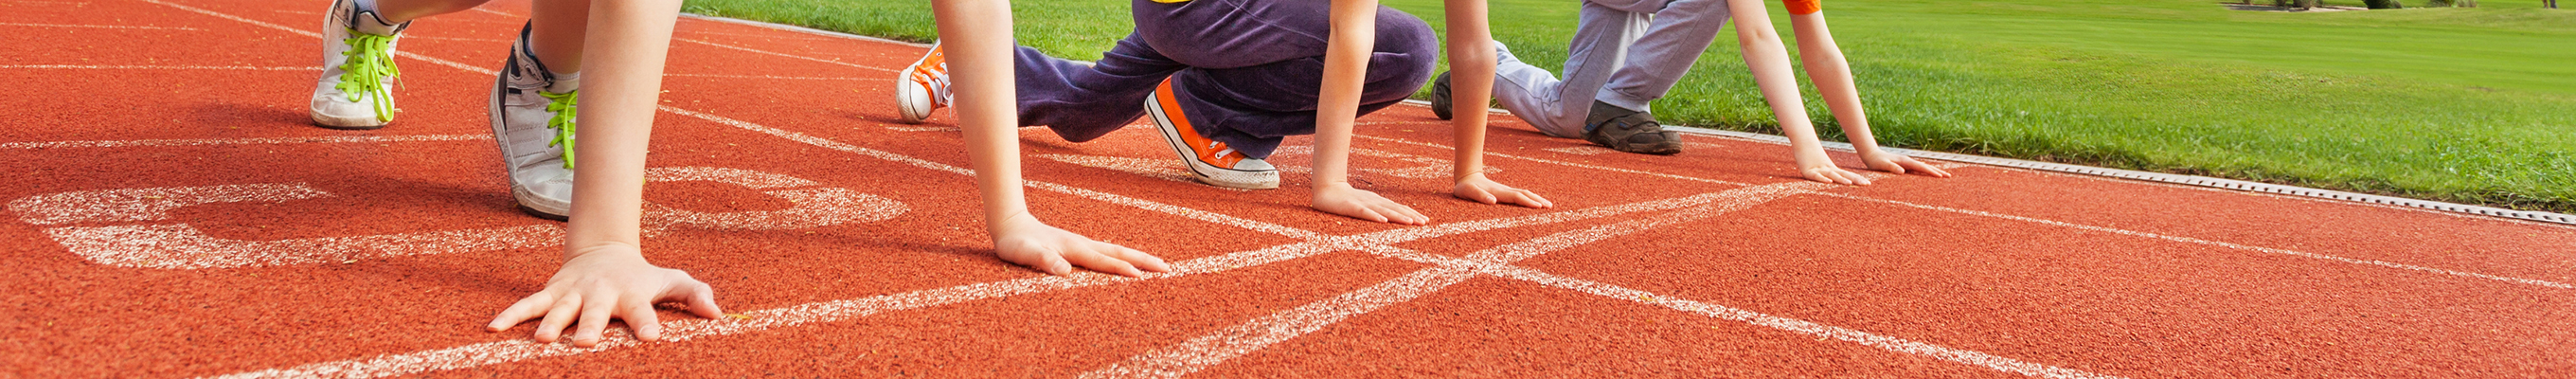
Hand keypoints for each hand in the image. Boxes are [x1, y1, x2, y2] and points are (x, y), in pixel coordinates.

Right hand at [488, 245, 719, 347]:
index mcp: (631, 294)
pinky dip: (511, 315)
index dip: (647, 322)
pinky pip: (528, 304)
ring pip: (559, 308)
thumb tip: (718, 314)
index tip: (652, 337)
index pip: (641, 310)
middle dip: (590, 326)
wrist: (604, 250)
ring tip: (542, 340)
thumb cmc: (642, 276)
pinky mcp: (551, 292)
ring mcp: (573, 292)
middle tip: (585, 343)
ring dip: (551, 323)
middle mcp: (601, 294)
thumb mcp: (671, 280)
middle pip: (595, 312)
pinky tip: (493, 329)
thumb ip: (695, 294)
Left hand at [991, 214, 1170, 276]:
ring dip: (1138, 259)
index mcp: (1074, 248)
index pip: (1103, 260)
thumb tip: (1064, 270)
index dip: (1121, 269)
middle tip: (1167, 269)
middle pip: (1120, 252)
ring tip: (1157, 267)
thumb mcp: (1024, 253)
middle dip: (1144, 261)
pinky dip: (1124, 259)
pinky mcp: (1078, 249)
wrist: (1011, 225)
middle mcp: (1083, 245)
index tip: (1141, 278)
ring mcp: (1082, 245)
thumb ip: (1043, 260)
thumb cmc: (1016, 243)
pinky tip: (1128, 265)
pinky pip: (1107, 255)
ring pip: (1116, 252)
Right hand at [1313, 183, 1428, 224]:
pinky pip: (1364, 212)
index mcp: (1378, 201)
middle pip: (1395, 209)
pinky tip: (1383, 221)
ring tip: (1410, 222)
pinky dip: (1374, 216)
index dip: (1412, 213)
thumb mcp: (1366, 204)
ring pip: (1383, 210)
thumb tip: (1393, 217)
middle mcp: (1374, 201)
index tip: (1426, 220)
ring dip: (1397, 216)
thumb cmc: (1348, 199)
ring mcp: (1363, 203)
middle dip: (1410, 216)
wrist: (1326, 189)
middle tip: (1424, 222)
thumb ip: (1379, 209)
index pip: (1398, 208)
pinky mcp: (1350, 207)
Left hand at [1453, 173, 1552, 208]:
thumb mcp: (1468, 192)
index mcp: (1499, 192)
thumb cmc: (1465, 187)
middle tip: (1550, 207)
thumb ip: (1479, 196)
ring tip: (1548, 205)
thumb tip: (1493, 201)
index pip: (1516, 197)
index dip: (1527, 202)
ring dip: (1536, 199)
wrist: (1467, 176)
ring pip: (1524, 193)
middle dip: (1537, 200)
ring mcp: (1506, 190)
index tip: (1539, 207)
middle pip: (1525, 194)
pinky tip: (1534, 203)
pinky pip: (1520, 195)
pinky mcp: (1505, 192)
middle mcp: (1505, 190)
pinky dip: (1530, 198)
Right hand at [1794, 148, 1872, 184]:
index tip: (1868, 184)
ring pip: (1832, 175)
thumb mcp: (1820, 164)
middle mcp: (1827, 169)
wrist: (1802, 140)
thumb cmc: (1810, 152)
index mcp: (1831, 168)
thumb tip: (1833, 179)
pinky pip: (1816, 176)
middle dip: (1855, 180)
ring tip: (1850, 183)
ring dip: (1841, 179)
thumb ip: (1827, 172)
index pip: (1847, 174)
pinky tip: (1829, 182)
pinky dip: (1823, 179)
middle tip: (1867, 184)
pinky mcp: (1807, 171)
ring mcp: (1818, 169)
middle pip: (1843, 174)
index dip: (1857, 179)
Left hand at [1860, 149, 1951, 177]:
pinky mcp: (1905, 166)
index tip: (1941, 176)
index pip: (1921, 167)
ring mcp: (1907, 163)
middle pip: (1926, 167)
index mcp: (1905, 162)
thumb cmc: (1875, 161)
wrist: (1871, 154)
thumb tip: (1902, 172)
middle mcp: (1908, 161)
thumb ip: (1892, 168)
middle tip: (1949, 177)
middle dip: (1938, 171)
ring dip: (1934, 171)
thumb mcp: (1882, 165)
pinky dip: (1926, 172)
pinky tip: (1929, 176)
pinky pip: (1918, 170)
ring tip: (1943, 176)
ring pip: (1923, 168)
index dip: (1931, 172)